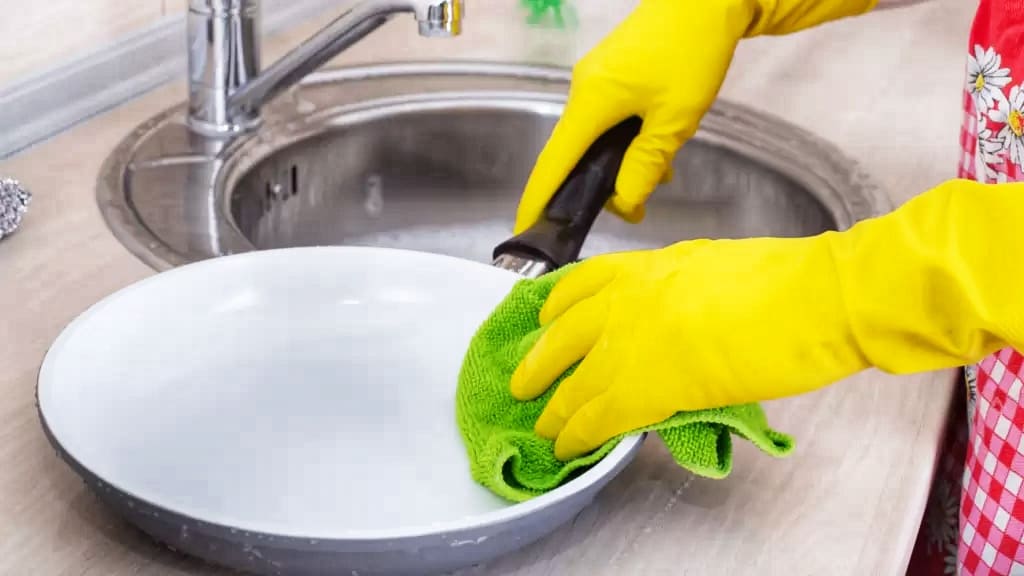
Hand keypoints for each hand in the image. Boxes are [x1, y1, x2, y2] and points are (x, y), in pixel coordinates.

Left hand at [511, 178, 1023, 459]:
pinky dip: (577, 434)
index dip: (556, 306)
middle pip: (562, 336)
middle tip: (524, 381)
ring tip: (541, 424)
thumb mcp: (715, 267)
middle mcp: (625, 300)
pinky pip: (596, 416)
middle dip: (539, 362)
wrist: (808, 300)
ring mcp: (630, 342)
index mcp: (646, 267)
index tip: (543, 318)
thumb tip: (674, 312)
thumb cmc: (784, 280)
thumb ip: (680, 288)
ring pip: (573, 382)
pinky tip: (567, 445)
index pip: (581, 282)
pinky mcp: (644, 387)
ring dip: (554, 408)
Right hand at [513, 0, 878, 233]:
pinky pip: (608, 118)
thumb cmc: (691, 55)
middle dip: (599, 187)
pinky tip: (660, 147)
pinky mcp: (610, 72)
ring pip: (597, 137)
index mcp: (590, 104)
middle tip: (635, 208)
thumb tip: (623, 204)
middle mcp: (582, 91)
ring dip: (623, 162)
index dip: (538, 200)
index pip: (554, 163)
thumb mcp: (675, 120)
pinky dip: (628, 140)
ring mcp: (594, 79)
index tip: (526, 229)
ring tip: (660, 177)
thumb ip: (645, 165)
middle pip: (576, 154)